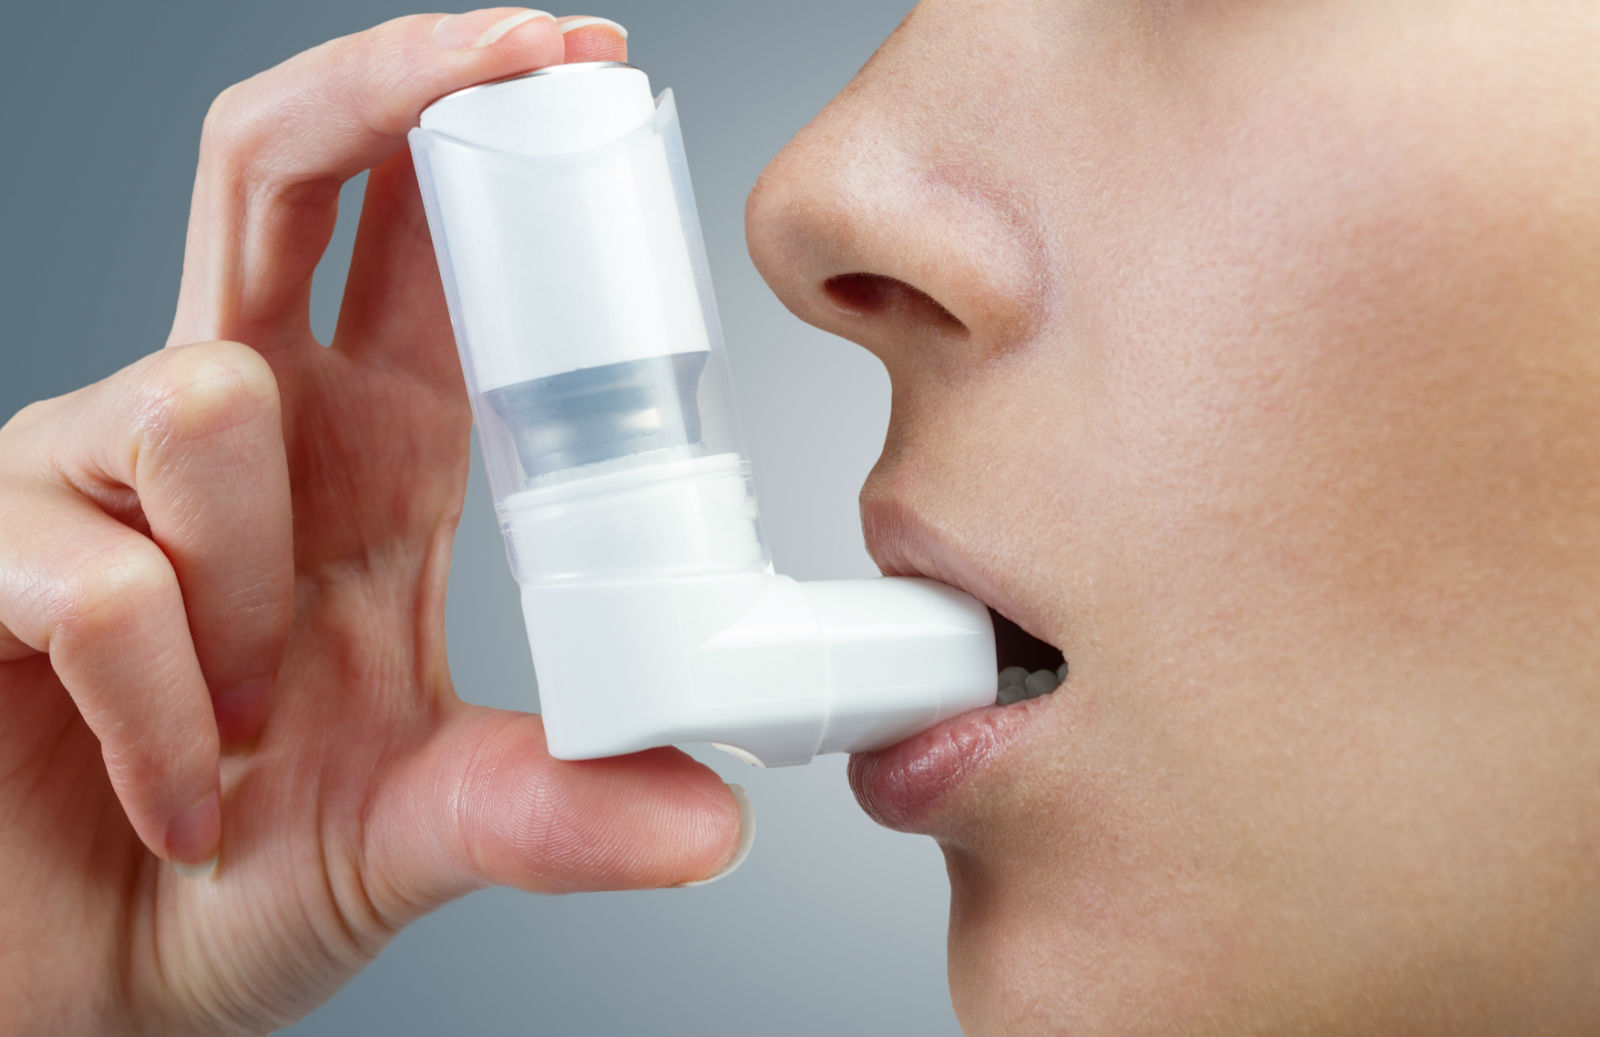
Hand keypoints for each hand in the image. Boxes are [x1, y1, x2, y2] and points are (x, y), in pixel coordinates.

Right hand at [0, 11, 745, 1032]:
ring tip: (254, 720)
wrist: (86, 976)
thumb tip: (713, 819)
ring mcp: (94, 474)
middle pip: (280, 165)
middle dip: (391, 86)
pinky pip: (101, 575)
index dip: (475, 123)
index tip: (578, 56)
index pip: (411, 233)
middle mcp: (232, 428)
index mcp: (360, 451)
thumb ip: (555, 812)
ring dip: (253, 582)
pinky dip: (164, 707)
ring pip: (202, 396)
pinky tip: (179, 789)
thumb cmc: (237, 877)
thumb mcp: (421, 830)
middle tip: (518, 47)